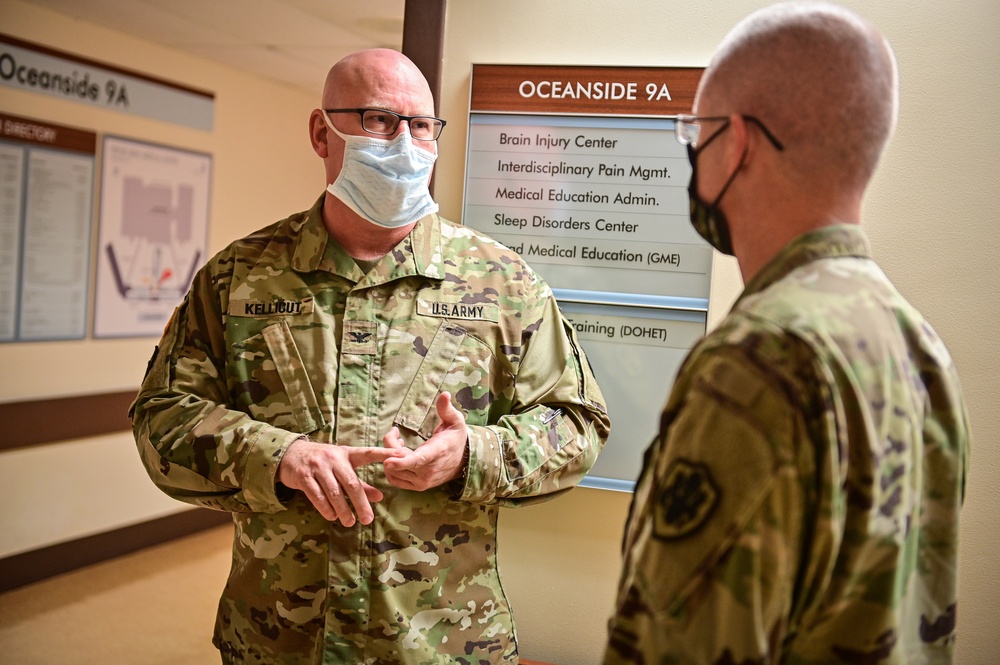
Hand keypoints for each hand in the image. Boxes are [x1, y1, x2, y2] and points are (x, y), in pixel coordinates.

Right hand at [277, 439, 403, 525]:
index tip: (401, 455)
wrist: (290, 454)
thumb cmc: (323, 462)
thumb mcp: (342, 466)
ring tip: (349, 522)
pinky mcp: (303, 476)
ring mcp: (317, 467)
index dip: (385, 454)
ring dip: (343, 510)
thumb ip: (361, 482)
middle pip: (351, 483)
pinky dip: (326, 509)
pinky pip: (317, 496)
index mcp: (347, 453)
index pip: (368, 453)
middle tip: (368, 519)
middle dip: (360, 503)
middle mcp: (333, 458)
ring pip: (334, 492)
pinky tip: (332, 516)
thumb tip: (380, 497)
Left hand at [383, 392, 468, 491]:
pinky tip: (399, 455)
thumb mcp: (455, 421)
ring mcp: (422, 481)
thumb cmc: (455, 438)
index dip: (401, 461)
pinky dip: (391, 467)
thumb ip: (446, 409)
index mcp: (437, 453)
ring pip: (393, 471)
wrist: (463, 462)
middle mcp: (428, 471)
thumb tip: (444, 394)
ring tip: (399, 443)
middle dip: (391, 445)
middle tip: (395, 432)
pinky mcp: (417, 487)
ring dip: (390, 456)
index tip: (388, 461)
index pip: (418, 460)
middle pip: (398, 461)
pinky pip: (395, 479)